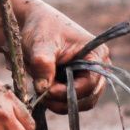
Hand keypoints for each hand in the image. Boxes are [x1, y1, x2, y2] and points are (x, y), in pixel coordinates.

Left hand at [15, 0, 108, 114]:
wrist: (32, 25)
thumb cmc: (40, 29)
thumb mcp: (40, 44)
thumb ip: (43, 64)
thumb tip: (43, 88)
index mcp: (96, 54)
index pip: (91, 83)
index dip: (69, 91)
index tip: (47, 89)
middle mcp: (98, 68)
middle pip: (89, 97)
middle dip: (65, 100)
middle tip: (42, 94)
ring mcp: (88, 78)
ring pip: (81, 103)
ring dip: (60, 103)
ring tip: (40, 92)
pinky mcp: (76, 85)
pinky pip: (71, 102)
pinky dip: (57, 102)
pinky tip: (42, 91)